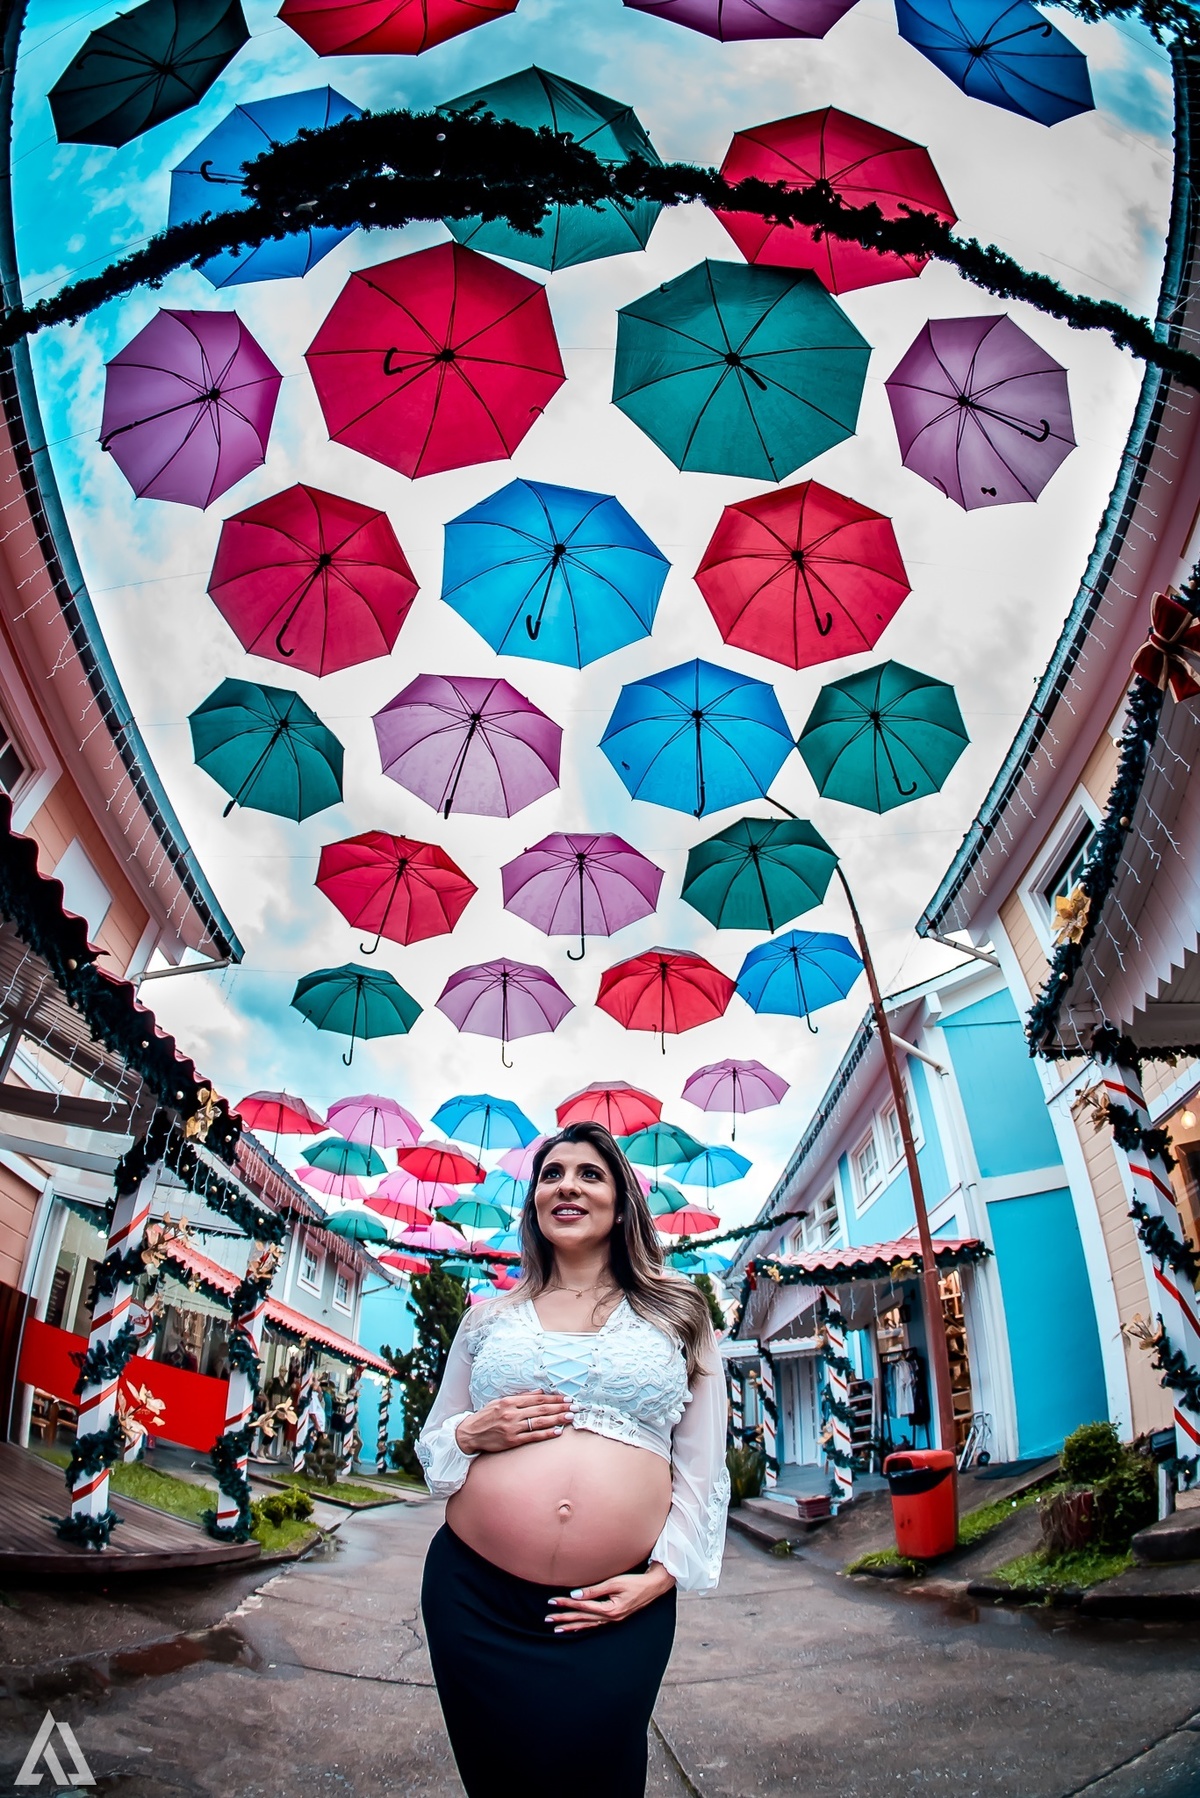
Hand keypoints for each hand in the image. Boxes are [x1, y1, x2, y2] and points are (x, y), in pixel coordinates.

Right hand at [454, 1391, 572, 1454]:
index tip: (566, 1398)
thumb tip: (540, 1392)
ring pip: (539, 1422)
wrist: (470, 1433)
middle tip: (575, 1407)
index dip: (553, 1398)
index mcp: (510, 1401)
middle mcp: (512, 1413)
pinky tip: (557, 1431)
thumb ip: (521, 1397)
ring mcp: (512, 1427)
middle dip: (560, 1408)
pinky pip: (533, 1436)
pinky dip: (546, 1433)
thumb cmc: (487, 1416)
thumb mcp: (500, 1401)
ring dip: (557, 1419)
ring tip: (570, 1417)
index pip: (537, 1398)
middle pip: (541, 1409)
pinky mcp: (512, 1441)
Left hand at [546, 1564, 675, 1632]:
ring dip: (572, 1625)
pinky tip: (576, 1628)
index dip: (566, 1604)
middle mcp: (610, 1618)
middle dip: (564, 1618)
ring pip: (587, 1624)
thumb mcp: (615, 1582)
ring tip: (557, 1628)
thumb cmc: (635, 1582)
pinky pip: (595, 1625)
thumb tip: (576, 1594)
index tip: (552, 1602)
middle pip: (582, 1619)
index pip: (582, 1607)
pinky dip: (584, 1627)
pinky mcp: (614, 1617)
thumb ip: (595, 1589)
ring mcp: (612, 1620)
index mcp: (610, 1610)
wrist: (653, 1586)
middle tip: (548, 1619)